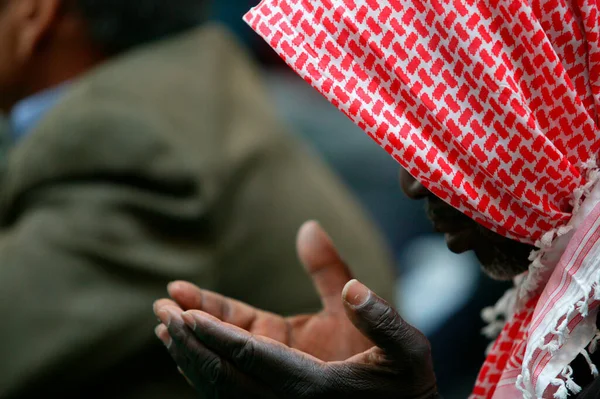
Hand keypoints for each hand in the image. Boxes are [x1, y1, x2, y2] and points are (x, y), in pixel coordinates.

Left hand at [153, 221, 438, 397]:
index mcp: (315, 386)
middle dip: (190, 342)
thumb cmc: (406, 385)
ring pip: (222, 387)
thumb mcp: (404, 345)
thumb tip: (326, 245)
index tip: (186, 313)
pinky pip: (231, 389)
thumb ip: (376, 310)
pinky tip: (185, 343)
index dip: (218, 337)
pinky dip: (203, 367)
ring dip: (189, 354)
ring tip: (164, 321)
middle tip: (161, 309)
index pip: (255, 359)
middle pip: (225, 376)